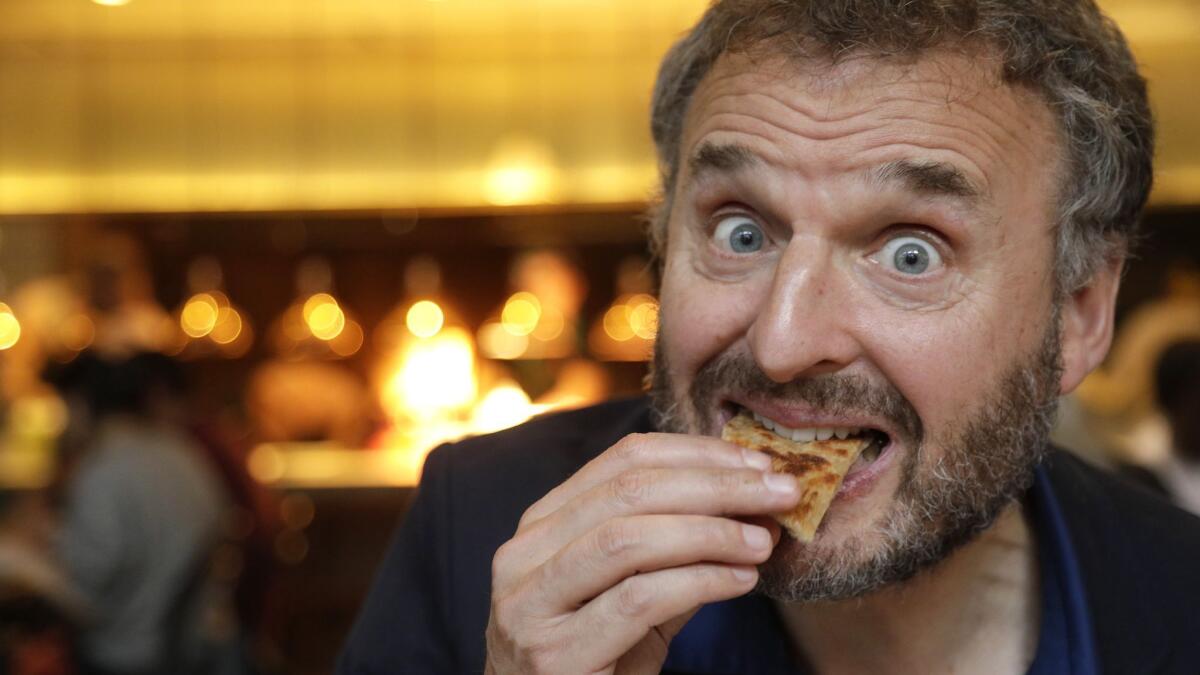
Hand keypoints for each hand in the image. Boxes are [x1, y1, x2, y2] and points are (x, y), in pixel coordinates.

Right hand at [484, 432, 799, 673]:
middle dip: (716, 485)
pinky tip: (739, 580)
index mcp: (543, 525)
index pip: (623, 460)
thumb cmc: (596, 664)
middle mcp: (524, 555)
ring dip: (710, 533)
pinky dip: (698, 582)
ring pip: (627, 540)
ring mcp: (529, 604)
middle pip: (629, 492)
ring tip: (763, 541)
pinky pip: (636, 600)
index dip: (698, 454)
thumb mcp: (636, 598)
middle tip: (781, 492)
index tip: (759, 463)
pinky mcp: (552, 653)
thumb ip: (680, 552)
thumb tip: (755, 509)